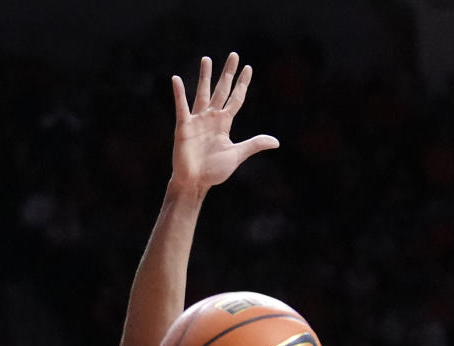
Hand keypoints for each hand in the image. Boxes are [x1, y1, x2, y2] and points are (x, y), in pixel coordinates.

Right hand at [171, 53, 278, 194]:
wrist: (195, 182)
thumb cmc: (214, 171)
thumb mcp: (237, 154)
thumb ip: (254, 144)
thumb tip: (276, 142)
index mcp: (224, 123)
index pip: (236, 98)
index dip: (242, 84)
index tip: (248, 68)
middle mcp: (211, 118)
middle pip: (221, 90)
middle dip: (227, 73)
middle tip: (233, 55)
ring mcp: (197, 120)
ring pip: (202, 93)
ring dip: (205, 77)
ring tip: (207, 59)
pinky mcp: (184, 126)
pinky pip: (181, 106)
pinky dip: (179, 94)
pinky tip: (176, 79)